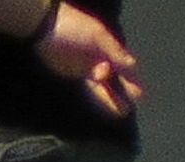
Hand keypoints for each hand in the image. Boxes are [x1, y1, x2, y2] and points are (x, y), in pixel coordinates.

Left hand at [32, 3, 141, 118]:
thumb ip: (114, 51)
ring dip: (112, 98)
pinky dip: (98, 98)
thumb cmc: (73, 27)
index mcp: (108, 47)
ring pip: (103, 86)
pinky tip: (106, 106)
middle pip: (116, 77)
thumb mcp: (96, 35)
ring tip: (123, 110)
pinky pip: (89, 90)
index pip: (124, 66)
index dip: (132, 79)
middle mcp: (100, 58)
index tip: (140, 94)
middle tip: (134, 104)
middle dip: (125, 90)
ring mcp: (87, 67)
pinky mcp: (74, 75)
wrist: (44, 27)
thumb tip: (133, 65)